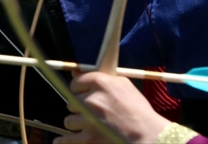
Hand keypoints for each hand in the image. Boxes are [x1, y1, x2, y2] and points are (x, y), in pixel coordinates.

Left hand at [55, 72, 170, 143]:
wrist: (148, 134)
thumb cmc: (138, 109)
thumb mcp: (123, 85)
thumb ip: (100, 77)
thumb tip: (76, 72)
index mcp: (100, 83)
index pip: (76, 82)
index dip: (80, 89)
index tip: (84, 93)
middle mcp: (91, 99)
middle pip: (71, 101)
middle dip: (80, 106)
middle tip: (92, 111)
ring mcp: (88, 119)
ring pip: (70, 120)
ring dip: (78, 123)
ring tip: (90, 125)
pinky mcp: (89, 138)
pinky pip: (68, 139)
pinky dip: (64, 141)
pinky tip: (60, 141)